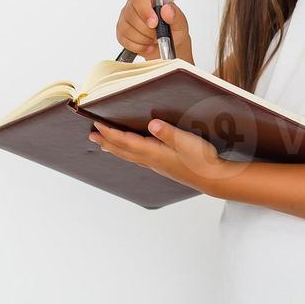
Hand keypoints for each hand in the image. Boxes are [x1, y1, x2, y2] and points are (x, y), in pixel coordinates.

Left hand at [88, 119, 230, 190]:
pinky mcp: (164, 166)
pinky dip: (128, 154)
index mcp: (154, 152)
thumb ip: (169, 133)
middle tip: (91, 135)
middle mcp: (151, 160)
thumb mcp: (187, 142)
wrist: (213, 179)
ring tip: (103, 145)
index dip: (110, 133)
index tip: (97, 125)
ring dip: (115, 149)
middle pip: (123, 150)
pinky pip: (138, 159)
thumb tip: (152, 124)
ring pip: (129, 156)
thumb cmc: (202, 159)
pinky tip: (131, 154)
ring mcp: (157, 165)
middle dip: (106, 142)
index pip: (126, 141)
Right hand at [115, 0, 191, 61]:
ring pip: (127, 29)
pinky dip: (138, 46)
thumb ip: (175, 15)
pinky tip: (147, 45)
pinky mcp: (121, 32)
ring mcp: (126, 18)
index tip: (154, 23)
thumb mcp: (180, 23)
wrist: (169, 45)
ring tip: (154, 39)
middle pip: (131, 15)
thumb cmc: (174, 30)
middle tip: (158, 34)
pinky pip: (124, 40)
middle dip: (147, 30)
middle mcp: (134, 4)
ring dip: (143, 39)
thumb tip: (166, 9)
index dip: (145, 11)